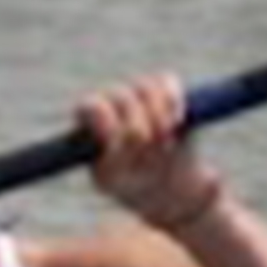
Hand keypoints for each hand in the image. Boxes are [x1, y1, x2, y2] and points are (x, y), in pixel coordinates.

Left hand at [75, 75, 225, 238]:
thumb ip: (109, 162)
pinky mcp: (166, 91)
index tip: (119, 140)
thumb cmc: (129, 181)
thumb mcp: (114, 180)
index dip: (106, 119)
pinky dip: (174, 105)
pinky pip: (168, 84)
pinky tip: (176, 123)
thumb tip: (116, 146)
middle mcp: (111, 101)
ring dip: (158, 119)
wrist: (164, 182)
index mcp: (90, 121)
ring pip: (146, 88)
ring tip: (163, 143)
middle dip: (138, 128)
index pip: (91, 106)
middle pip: (122, 97)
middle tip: (146, 152)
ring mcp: (139, 94)